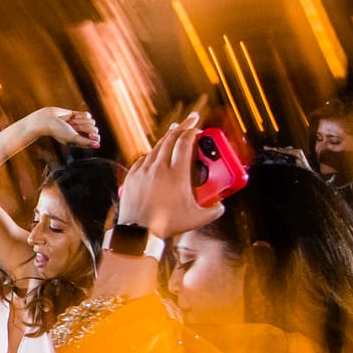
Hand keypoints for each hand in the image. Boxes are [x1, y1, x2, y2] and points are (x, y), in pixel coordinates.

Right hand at [25, 106, 99, 148]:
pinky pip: (87, 115)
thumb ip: (86, 142)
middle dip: (85, 127)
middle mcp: (81, 134)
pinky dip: (81, 115)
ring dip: (81, 121)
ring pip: (91, 121)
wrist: (47, 119)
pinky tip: (73, 116)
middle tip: (74, 127)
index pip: (96, 140)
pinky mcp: (78, 115)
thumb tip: (98, 145)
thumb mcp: (73, 138)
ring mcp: (80, 124)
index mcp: (79, 141)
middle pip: (94, 129)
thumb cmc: (57, 131)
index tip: (90, 135)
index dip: (95, 136)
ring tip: (71, 122)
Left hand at [116, 114, 222, 237]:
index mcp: (176, 174)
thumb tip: (220, 205)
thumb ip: (213, 210)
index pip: (185, 143)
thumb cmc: (167, 225)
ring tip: (174, 132)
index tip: (198, 126)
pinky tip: (156, 154)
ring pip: (155, 147)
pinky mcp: (131, 177)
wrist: (137, 232)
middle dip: (182, 126)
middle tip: (191, 119)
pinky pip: (143, 159)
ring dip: (167, 138)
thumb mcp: (196, 218)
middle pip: (170, 139)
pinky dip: (152, 153)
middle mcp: (158, 168)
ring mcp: (142, 171)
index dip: (193, 130)